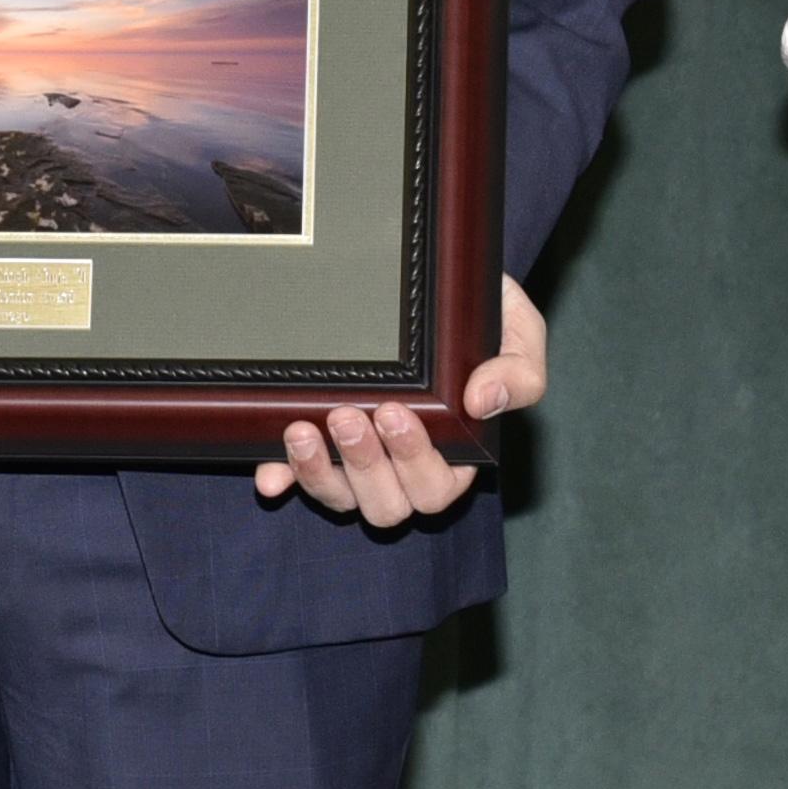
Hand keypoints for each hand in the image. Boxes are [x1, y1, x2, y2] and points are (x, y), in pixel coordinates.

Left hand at [258, 277, 543, 528]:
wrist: (439, 283)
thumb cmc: (484, 317)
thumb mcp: (519, 334)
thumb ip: (519, 372)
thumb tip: (484, 402)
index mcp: (454, 455)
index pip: (434, 488)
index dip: (412, 461)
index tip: (394, 413)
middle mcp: (403, 469)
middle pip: (387, 505)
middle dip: (363, 465)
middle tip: (348, 415)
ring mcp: (357, 462)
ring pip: (340, 499)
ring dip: (319, 472)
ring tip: (302, 428)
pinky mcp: (319, 444)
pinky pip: (295, 478)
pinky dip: (282, 478)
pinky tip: (268, 475)